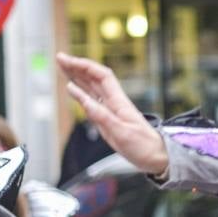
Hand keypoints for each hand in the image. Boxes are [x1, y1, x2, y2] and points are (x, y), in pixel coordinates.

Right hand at [58, 53, 169, 175]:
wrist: (157, 158)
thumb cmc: (144, 147)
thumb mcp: (122, 133)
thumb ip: (101, 116)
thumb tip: (81, 98)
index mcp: (119, 103)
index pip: (102, 76)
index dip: (84, 66)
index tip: (68, 60)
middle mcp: (115, 103)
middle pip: (95, 78)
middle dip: (77, 66)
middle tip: (60, 58)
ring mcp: (112, 110)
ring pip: (92, 87)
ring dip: (77, 76)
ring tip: (63, 67)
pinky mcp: (109, 119)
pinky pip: (92, 101)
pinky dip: (81, 92)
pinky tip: (73, 88)